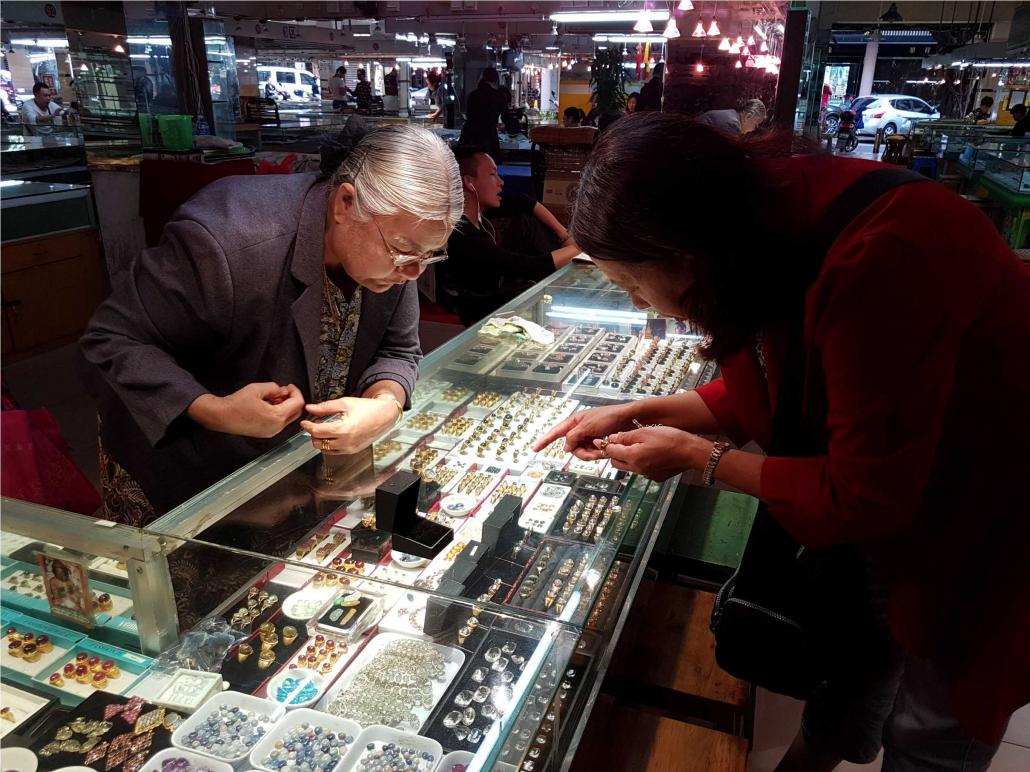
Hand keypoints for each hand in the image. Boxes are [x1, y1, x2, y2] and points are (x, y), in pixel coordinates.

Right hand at [188, 383, 303, 437]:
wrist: (221, 416)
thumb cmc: (235, 404)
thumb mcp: (257, 389)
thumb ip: (274, 387)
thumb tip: (282, 390)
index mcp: (276, 417)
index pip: (297, 403)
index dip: (295, 392)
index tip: (290, 387)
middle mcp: (276, 427)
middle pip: (295, 412)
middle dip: (292, 400)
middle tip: (283, 391)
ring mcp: (271, 432)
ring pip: (288, 418)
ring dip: (284, 406)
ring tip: (271, 397)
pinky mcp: (266, 433)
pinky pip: (279, 423)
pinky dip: (278, 413)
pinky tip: (267, 406)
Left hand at [301, 396, 398, 454]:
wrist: (384, 416)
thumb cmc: (367, 408)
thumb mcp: (345, 403)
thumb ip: (325, 407)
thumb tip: (310, 408)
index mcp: (343, 429)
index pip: (317, 432)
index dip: (308, 426)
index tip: (304, 422)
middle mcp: (346, 442)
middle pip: (318, 442)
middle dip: (313, 434)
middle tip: (316, 424)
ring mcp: (349, 448)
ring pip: (325, 449)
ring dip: (321, 440)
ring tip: (325, 429)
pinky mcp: (352, 451)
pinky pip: (334, 451)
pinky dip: (329, 445)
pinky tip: (333, 435)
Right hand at [532, 403, 635, 459]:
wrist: (628, 420)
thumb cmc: (609, 416)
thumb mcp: (588, 426)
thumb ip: (573, 436)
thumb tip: (565, 448)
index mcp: (574, 422)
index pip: (555, 432)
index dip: (544, 441)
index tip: (534, 448)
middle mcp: (579, 430)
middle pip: (571, 447)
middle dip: (581, 452)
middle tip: (592, 451)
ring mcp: (588, 437)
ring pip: (581, 452)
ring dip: (590, 454)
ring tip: (601, 450)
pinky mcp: (596, 443)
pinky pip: (590, 453)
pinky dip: (596, 454)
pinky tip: (604, 450)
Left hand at [597, 427, 712, 480]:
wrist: (691, 452)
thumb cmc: (671, 439)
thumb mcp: (645, 432)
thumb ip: (626, 436)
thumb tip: (612, 439)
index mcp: (633, 456)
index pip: (611, 451)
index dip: (604, 444)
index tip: (599, 440)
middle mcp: (638, 469)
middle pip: (616, 462)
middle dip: (614, 453)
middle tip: (618, 442)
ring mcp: (647, 475)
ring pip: (629, 467)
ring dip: (627, 458)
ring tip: (636, 445)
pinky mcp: (655, 477)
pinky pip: (641, 470)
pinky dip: (640, 462)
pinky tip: (649, 453)